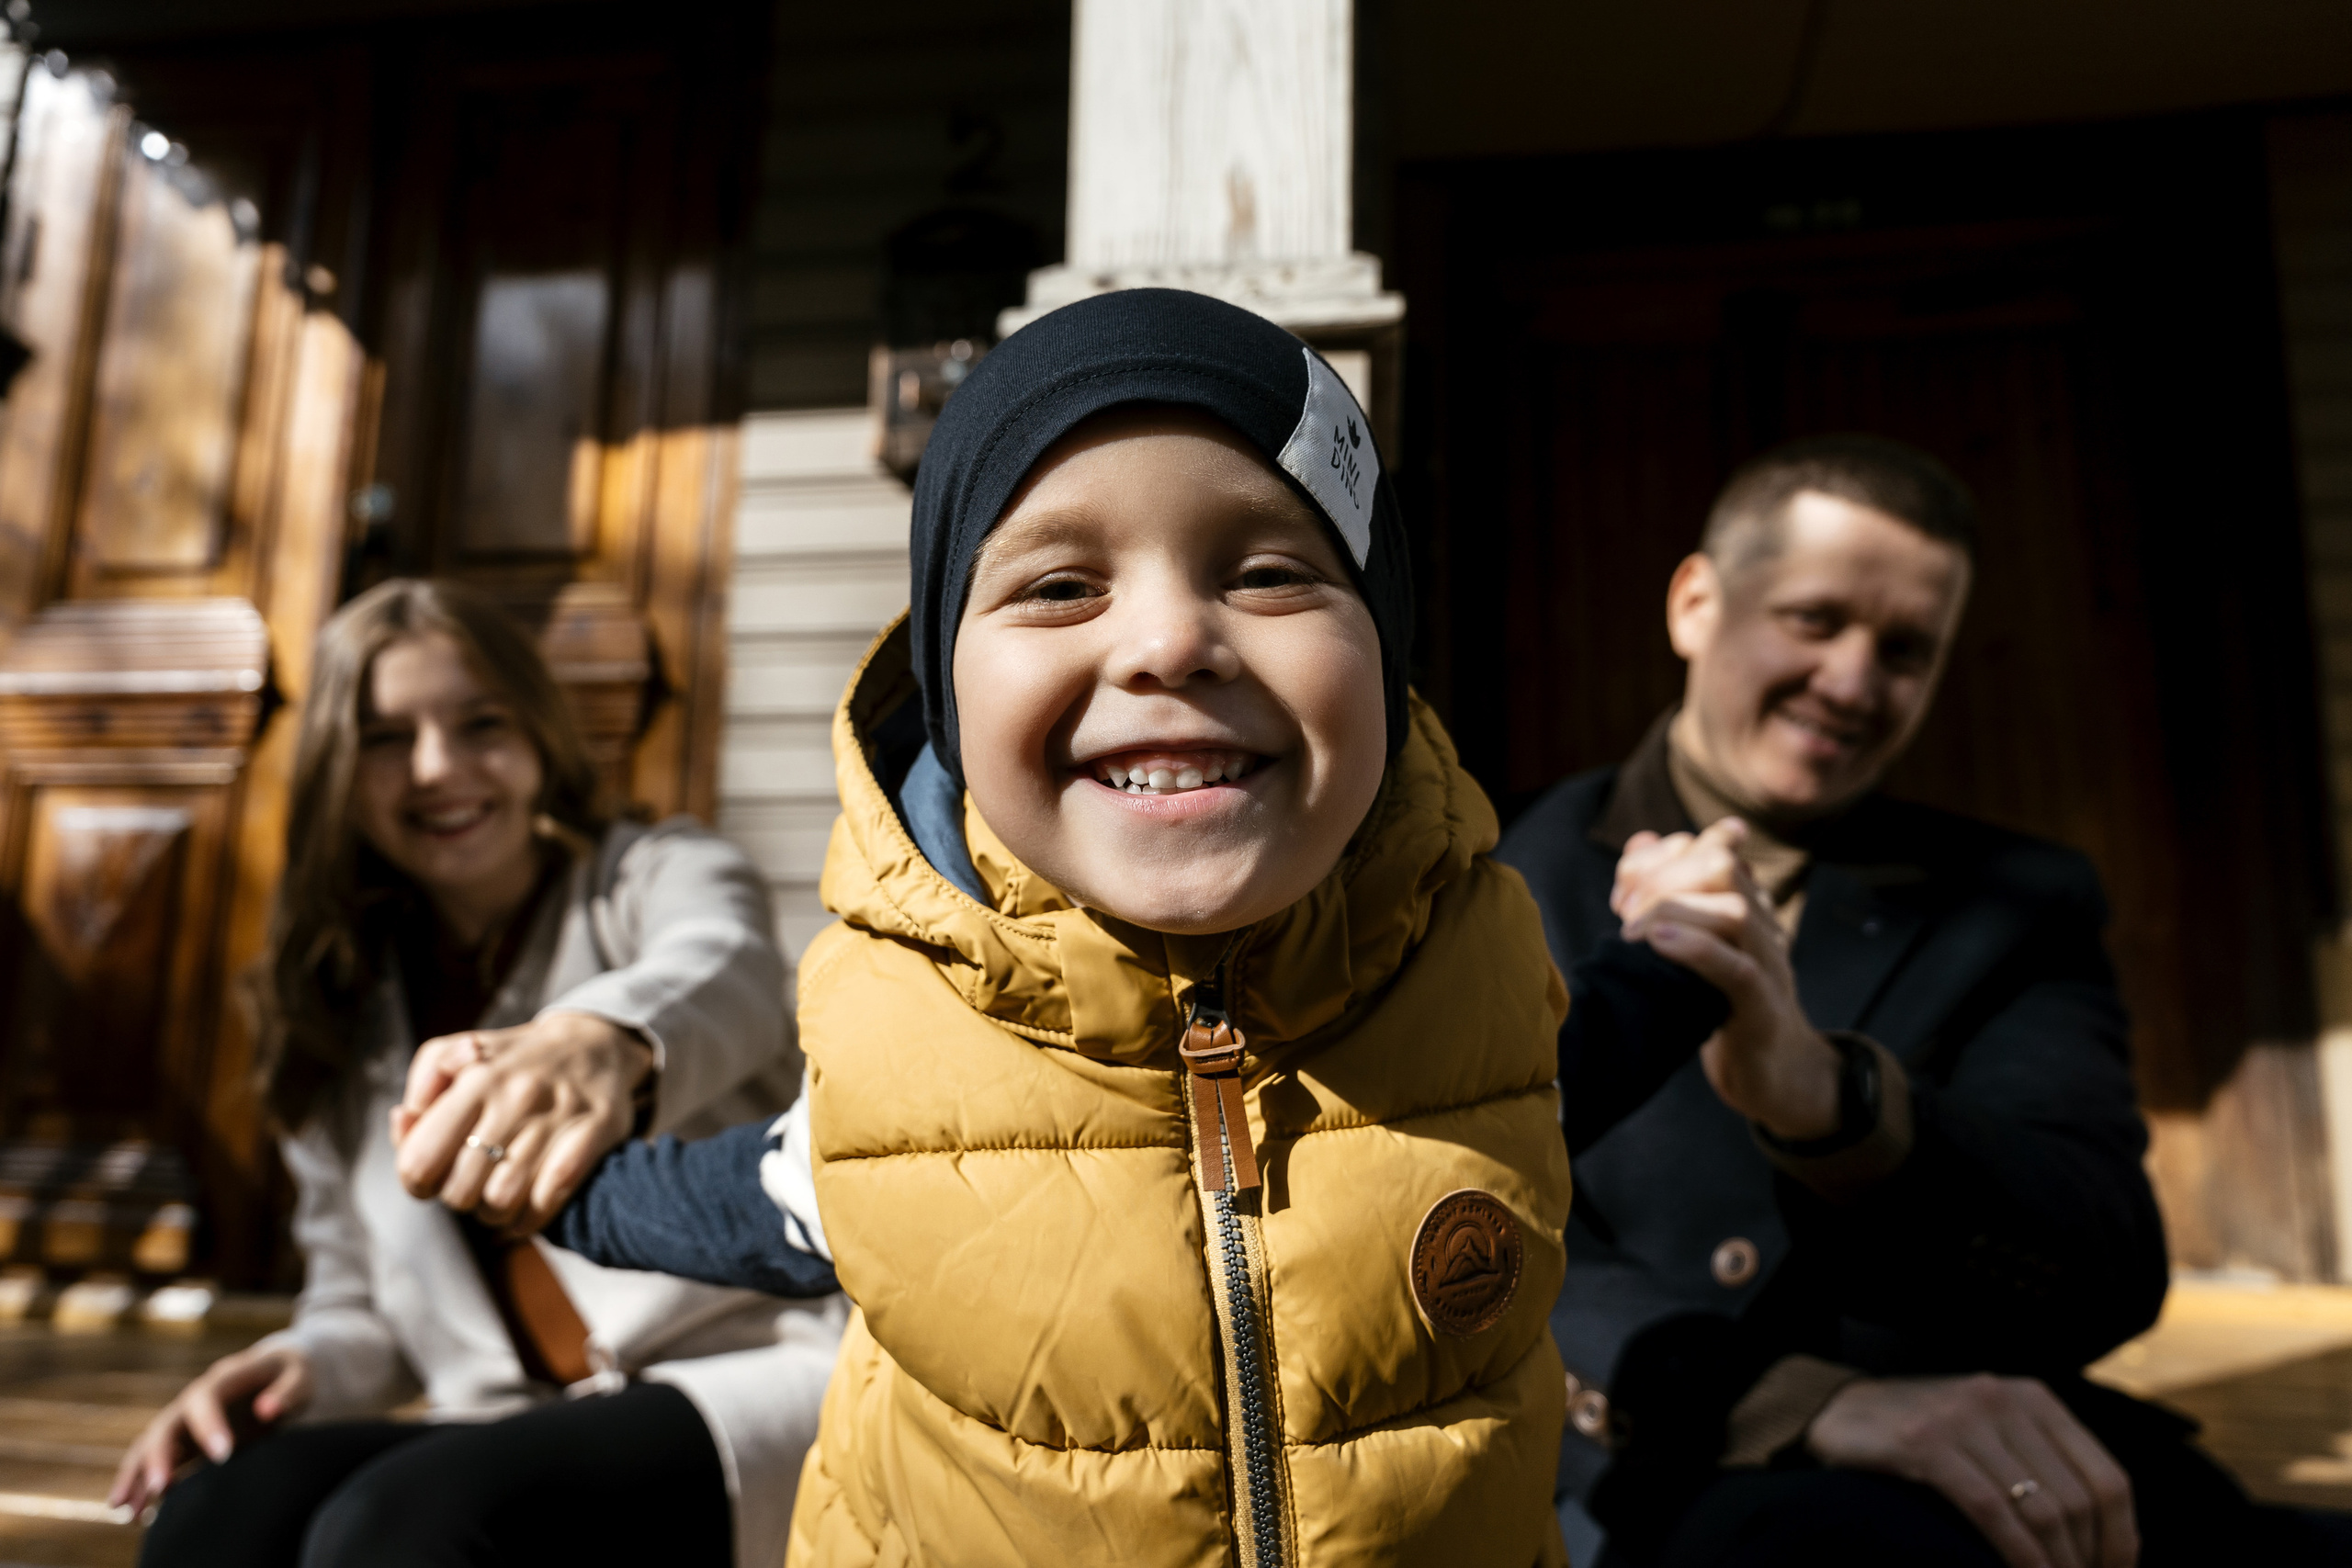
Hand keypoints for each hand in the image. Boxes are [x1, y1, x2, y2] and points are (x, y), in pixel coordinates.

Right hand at [108, 1343, 311, 1514]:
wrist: (282, 1370)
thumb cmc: (295, 1373)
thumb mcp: (300, 1375)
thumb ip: (289, 1390)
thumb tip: (268, 1410)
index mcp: (225, 1377)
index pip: (207, 1397)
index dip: (210, 1424)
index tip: (223, 1455)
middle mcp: (196, 1400)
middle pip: (167, 1425)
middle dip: (160, 1455)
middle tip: (160, 1487)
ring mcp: (188, 1421)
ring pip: (152, 1446)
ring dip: (137, 1475)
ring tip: (125, 1508)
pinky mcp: (187, 1442)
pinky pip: (160, 1463)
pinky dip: (145, 1485)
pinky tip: (138, 1514)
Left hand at [390, 1010, 653, 1232]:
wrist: (596, 1044)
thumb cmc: (514, 1060)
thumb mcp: (458, 1053)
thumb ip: (421, 1090)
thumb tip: (403, 1123)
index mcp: (475, 1078)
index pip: (420, 1160)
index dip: (417, 1183)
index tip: (432, 1178)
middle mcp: (515, 1095)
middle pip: (460, 1190)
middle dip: (459, 1199)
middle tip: (472, 1184)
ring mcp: (557, 1116)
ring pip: (503, 1201)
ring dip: (495, 1211)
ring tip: (500, 1194)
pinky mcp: (595, 1132)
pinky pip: (550, 1199)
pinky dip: (532, 1216)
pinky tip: (530, 1206)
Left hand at [1611, 820, 1841, 1140]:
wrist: (1772, 1075)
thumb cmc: (1719, 1004)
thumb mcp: (1691, 943)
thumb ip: (1668, 894)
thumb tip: (1641, 841)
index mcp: (1747, 906)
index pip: (1712, 848)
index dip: (1661, 856)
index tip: (1624, 886)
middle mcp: (1762, 926)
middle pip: (1722, 867)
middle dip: (1664, 877)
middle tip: (1623, 909)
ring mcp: (1768, 966)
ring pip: (1735, 912)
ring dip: (1674, 910)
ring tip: (1631, 932)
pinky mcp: (1763, 1010)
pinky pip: (1740, 971)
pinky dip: (1697, 951)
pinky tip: (1658, 943)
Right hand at [1808, 1375, 2137, 1567]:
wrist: (1837, 1409)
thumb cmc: (1923, 1434)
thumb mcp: (1992, 1432)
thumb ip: (2043, 1465)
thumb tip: (2112, 1539)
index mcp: (2034, 1399)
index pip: (2107, 1478)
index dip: (2123, 1540)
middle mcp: (2005, 1400)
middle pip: (2078, 1499)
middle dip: (2089, 1561)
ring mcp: (1963, 1418)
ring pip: (2039, 1507)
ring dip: (2056, 1564)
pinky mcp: (1924, 1443)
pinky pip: (1990, 1509)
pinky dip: (2015, 1553)